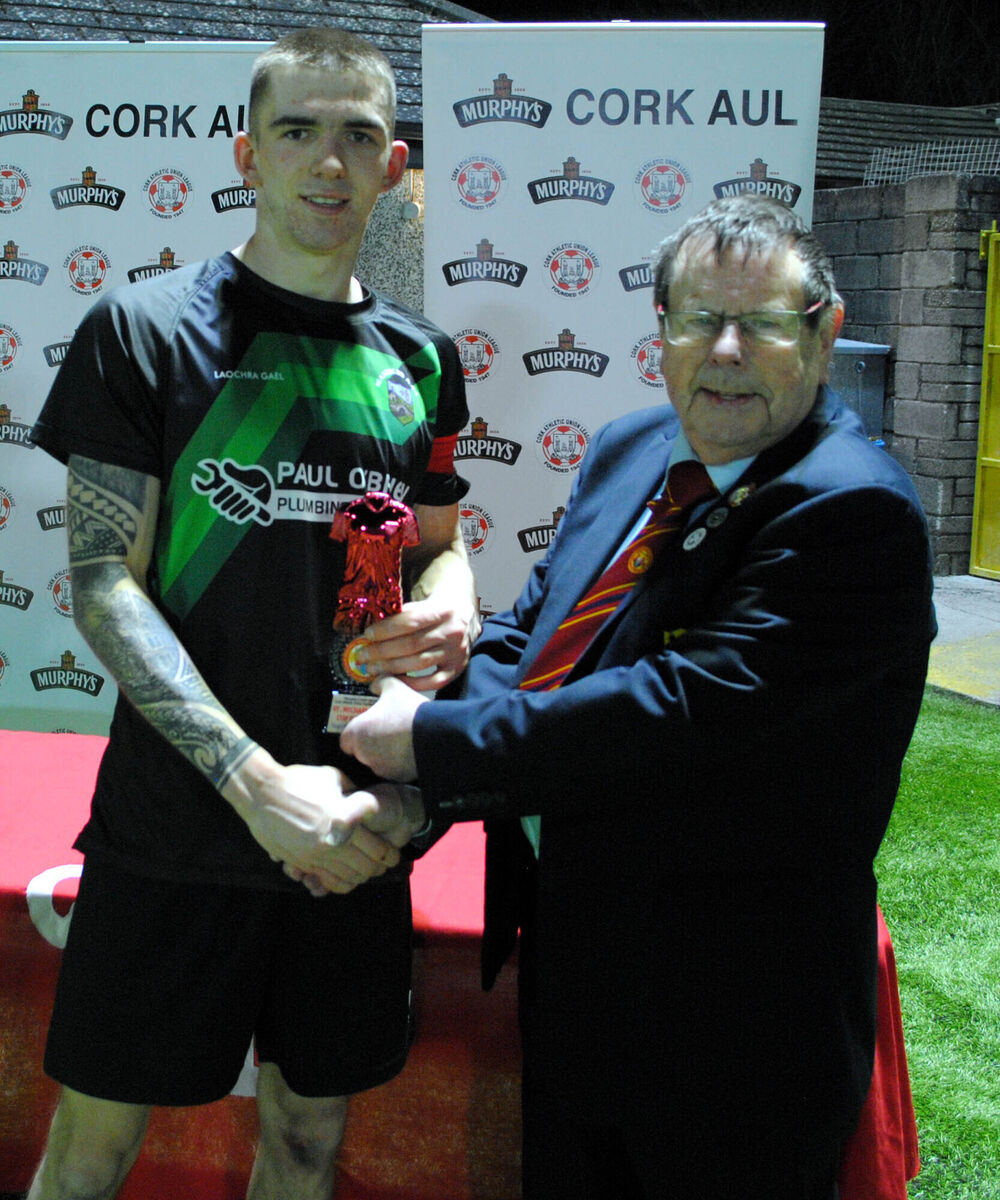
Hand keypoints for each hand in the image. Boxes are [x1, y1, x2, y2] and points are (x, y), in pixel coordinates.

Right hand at [222, 756, 401, 895]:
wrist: (260, 794)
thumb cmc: (298, 781)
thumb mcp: (333, 779)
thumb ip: (354, 794)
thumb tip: (367, 805)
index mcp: (343, 822)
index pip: (377, 849)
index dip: (390, 854)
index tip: (394, 854)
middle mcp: (331, 844)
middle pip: (365, 868)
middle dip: (378, 868)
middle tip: (383, 865)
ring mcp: (315, 856)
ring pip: (347, 878)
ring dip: (360, 877)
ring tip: (365, 872)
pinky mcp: (300, 862)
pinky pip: (326, 881)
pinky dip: (338, 883)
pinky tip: (344, 877)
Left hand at [340, 676, 425, 780]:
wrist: (436, 734)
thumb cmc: (410, 712)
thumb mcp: (394, 687)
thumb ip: (380, 684)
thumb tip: (376, 685)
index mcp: (356, 733)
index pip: (346, 740)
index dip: (356, 733)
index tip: (367, 727)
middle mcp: (364, 755)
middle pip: (361, 752)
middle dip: (371, 743)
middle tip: (386, 730)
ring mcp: (381, 768)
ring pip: (377, 762)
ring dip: (384, 753)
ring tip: (400, 739)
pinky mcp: (397, 777)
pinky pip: (394, 770)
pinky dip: (399, 763)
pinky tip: (409, 749)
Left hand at [352, 598, 478, 691]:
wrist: (466, 616)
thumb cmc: (438, 608)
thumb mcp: (425, 601)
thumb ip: (403, 612)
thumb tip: (372, 630)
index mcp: (443, 610)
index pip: (410, 621)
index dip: (386, 629)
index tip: (367, 635)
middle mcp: (453, 631)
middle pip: (412, 645)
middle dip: (382, 652)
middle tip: (363, 656)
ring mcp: (457, 652)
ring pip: (419, 664)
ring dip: (392, 668)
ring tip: (373, 669)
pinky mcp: (458, 668)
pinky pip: (433, 681)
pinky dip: (412, 684)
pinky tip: (394, 681)